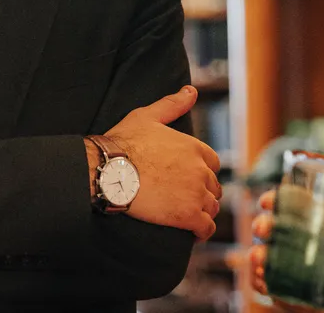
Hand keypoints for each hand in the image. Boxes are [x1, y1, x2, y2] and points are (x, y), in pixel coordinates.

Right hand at [99, 86, 222, 240]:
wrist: (109, 171)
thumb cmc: (124, 143)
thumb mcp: (147, 116)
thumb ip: (173, 104)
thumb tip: (191, 90)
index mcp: (194, 147)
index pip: (213, 163)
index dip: (203, 171)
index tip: (190, 178)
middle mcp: (200, 170)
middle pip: (214, 186)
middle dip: (204, 192)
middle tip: (186, 198)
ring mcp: (196, 193)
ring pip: (212, 207)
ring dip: (204, 211)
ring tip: (189, 216)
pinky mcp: (188, 215)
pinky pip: (206, 226)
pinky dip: (202, 230)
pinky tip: (193, 231)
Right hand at [247, 190, 323, 312]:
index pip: (301, 207)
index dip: (282, 199)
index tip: (270, 200)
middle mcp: (311, 249)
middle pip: (279, 230)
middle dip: (265, 225)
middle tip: (264, 228)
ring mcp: (301, 274)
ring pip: (269, 258)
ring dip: (259, 256)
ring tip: (260, 261)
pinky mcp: (296, 298)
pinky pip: (273, 288)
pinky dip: (262, 283)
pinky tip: (264, 283)